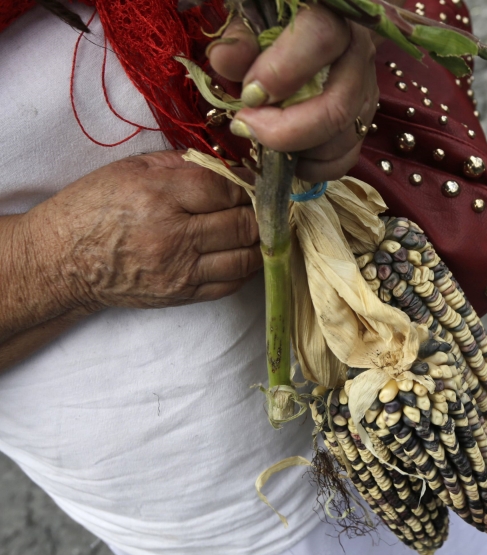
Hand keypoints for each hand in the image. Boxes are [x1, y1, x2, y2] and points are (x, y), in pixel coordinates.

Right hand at [27, 151, 261, 310]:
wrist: (61, 261)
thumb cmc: (94, 207)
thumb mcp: (132, 169)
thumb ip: (186, 164)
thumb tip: (233, 166)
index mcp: (159, 196)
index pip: (226, 190)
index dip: (248, 184)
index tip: (254, 181)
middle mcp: (173, 236)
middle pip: (244, 224)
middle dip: (260, 211)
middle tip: (263, 203)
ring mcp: (179, 271)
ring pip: (246, 257)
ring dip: (259, 241)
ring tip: (257, 227)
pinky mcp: (182, 295)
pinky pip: (231, 283)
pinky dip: (245, 266)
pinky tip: (241, 250)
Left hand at [208, 3, 379, 182]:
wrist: (303, 33)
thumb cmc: (274, 24)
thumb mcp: (251, 20)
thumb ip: (239, 39)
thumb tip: (225, 61)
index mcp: (333, 16)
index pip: (322, 38)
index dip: (283, 71)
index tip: (249, 94)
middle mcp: (359, 52)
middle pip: (338, 104)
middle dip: (288, 129)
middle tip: (247, 126)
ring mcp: (366, 89)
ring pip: (344, 136)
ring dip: (298, 150)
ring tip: (262, 138)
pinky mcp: (362, 118)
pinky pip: (347, 156)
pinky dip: (315, 166)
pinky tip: (288, 156)